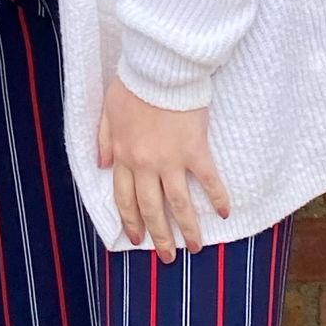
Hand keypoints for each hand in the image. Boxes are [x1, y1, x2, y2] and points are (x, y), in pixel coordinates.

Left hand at [97, 78, 231, 261]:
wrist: (158, 68)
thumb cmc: (132, 84)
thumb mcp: (108, 110)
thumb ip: (103, 140)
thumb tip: (102, 166)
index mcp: (123, 155)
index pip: (124, 198)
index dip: (130, 221)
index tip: (136, 240)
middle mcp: (145, 164)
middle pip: (151, 209)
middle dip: (159, 236)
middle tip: (167, 257)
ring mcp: (170, 160)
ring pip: (178, 204)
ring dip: (187, 229)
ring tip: (195, 248)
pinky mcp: (194, 150)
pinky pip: (207, 180)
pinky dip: (217, 198)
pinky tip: (224, 213)